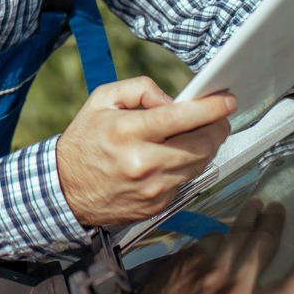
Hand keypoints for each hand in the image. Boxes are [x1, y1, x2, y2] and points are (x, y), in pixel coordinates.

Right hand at [55, 76, 234, 225]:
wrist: (65, 189)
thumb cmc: (85, 140)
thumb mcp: (102, 99)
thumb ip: (140, 89)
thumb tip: (174, 100)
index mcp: (126, 131)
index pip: (180, 118)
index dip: (210, 108)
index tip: (227, 100)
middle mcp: (141, 162)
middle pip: (200, 145)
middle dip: (217, 128)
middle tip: (220, 117)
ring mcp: (152, 188)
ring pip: (199, 164)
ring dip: (208, 146)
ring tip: (203, 132)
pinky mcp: (157, 205)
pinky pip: (186, 180)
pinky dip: (189, 165)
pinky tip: (180, 154)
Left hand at [137, 200, 293, 293]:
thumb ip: (256, 290)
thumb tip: (273, 256)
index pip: (287, 288)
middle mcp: (235, 288)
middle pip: (263, 247)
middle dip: (272, 223)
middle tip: (277, 209)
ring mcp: (213, 269)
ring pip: (238, 233)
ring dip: (250, 215)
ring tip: (256, 205)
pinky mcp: (195, 254)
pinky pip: (216, 235)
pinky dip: (221, 232)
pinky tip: (223, 234)